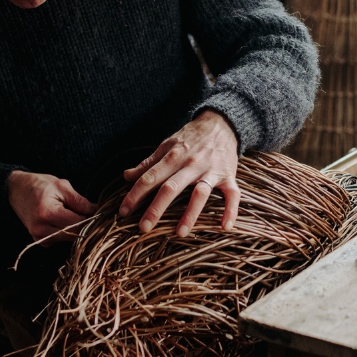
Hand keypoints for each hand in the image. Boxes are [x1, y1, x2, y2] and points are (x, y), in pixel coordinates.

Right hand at [8, 170, 97, 244]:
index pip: (78, 224)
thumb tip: (97, 211)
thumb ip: (80, 202)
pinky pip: (59, 240)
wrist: (15, 189)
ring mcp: (38, 237)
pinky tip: (62, 220)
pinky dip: (65, 232)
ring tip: (73, 214)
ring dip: (75, 229)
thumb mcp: (62, 186)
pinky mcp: (38, 240)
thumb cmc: (39, 185)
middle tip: (89, 213)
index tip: (99, 213)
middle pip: (74, 234)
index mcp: (47, 213)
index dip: (91, 219)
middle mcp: (41, 229)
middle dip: (85, 225)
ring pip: (68, 239)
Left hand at [120, 110, 239, 236]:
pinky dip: (231, 210)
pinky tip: (225, 227)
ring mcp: (211, 171)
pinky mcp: (228, 176)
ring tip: (179, 233)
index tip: (123, 212)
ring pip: (200, 194)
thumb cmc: (191, 137)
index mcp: (173, 157)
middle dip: (156, 209)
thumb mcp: (167, 145)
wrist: (222, 123)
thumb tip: (126, 176)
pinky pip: (232, 195)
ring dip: (190, 214)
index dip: (135, 194)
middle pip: (171, 188)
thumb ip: (148, 163)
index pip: (150, 177)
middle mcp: (191, 164)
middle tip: (143, 228)